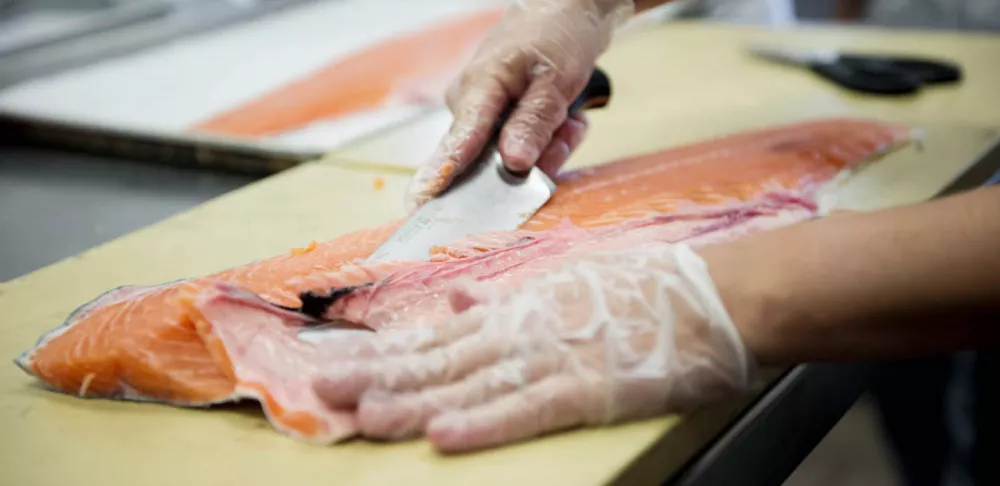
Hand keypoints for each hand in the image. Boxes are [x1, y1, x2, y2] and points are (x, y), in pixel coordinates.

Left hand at [313, 243, 757, 452]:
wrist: (713, 293)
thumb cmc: (643, 290)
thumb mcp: (565, 281)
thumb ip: (505, 298)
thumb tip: (454, 304)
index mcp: (515, 309)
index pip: (435, 336)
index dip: (384, 353)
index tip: (338, 362)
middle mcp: (523, 330)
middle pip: (439, 359)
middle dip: (379, 376)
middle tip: (323, 391)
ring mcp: (553, 357)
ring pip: (471, 382)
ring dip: (416, 400)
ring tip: (365, 415)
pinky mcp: (588, 387)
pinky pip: (527, 408)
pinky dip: (486, 422)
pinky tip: (446, 435)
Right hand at [403, 0, 634, 210]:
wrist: (564, 14)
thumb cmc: (556, 36)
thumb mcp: (556, 79)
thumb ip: (535, 122)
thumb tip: (513, 163)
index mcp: (478, 87)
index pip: (459, 140)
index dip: (442, 174)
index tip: (423, 200)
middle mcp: (469, 105)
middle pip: (492, 159)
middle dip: (538, 153)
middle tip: (568, 128)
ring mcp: (482, 115)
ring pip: (516, 157)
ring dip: (552, 143)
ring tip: (571, 117)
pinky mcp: (497, 123)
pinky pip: (525, 149)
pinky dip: (553, 138)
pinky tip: (567, 119)